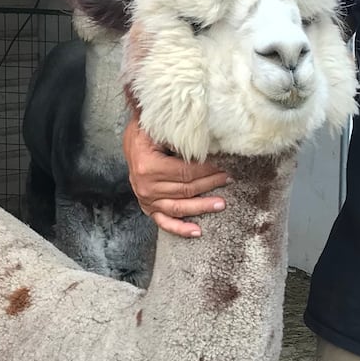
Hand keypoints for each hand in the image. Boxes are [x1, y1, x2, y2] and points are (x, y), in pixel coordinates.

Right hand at [122, 109, 227, 237]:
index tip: (223, 165)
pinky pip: (165, 222)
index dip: (206, 170)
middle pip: (186, 190)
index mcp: (148, 167)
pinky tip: (197, 231)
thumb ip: (178, 139)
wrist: (132, 141)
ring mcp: (146, 199)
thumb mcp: (159, 129)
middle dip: (210, 184)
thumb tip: (203, 146)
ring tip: (221, 203)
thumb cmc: (147, 132)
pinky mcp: (148, 207)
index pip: (185, 172)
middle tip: (228, 179)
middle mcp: (146, 186)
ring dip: (202, 207)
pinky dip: (180, 228)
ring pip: (180, 207)